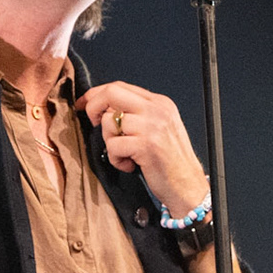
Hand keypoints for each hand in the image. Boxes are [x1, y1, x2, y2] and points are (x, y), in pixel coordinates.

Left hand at [75, 81, 208, 217]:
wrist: (189, 186)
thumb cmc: (171, 162)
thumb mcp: (159, 128)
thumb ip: (137, 115)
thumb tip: (104, 109)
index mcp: (160, 103)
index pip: (120, 86)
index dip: (96, 94)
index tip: (84, 104)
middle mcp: (157, 110)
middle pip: (111, 93)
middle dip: (93, 107)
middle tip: (92, 123)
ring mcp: (152, 126)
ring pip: (108, 122)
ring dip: (109, 142)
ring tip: (124, 154)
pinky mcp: (146, 145)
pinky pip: (112, 145)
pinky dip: (115, 159)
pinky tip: (130, 165)